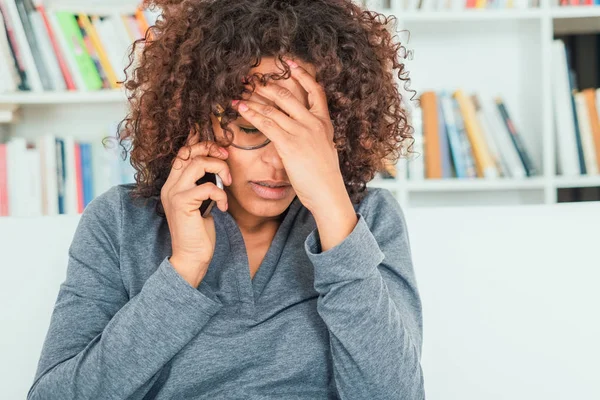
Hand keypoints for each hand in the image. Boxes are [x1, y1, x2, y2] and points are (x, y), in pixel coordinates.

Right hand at [160, 131, 232, 287]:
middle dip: (210, 149)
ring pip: (197, 164)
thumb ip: (204, 185)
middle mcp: (170, 186)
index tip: (220, 148)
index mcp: (173, 184)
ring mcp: (174, 194)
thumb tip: (218, 168)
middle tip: (226, 158)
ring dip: (219, 169)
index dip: (200, 143)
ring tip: (227, 183)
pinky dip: (220, 194)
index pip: (182, 153)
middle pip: (188, 152)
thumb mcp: (202, 203)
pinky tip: (224, 207)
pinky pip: (206, 187)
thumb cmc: (199, 232)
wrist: (191, 257)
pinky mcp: (183, 204)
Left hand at [233, 59, 347, 213]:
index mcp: (324, 123)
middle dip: (267, 86)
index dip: (302, 74)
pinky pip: (266, 124)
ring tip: (239, 94)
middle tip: (251, 80)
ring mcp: (302, 132)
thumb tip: (300, 133)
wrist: (328, 193)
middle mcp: (314, 123)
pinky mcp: (289, 144)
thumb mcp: (324, 150)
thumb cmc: (325, 177)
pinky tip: (240, 109)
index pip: (316, 90)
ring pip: (273, 109)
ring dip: (253, 100)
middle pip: (288, 95)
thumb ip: (313, 136)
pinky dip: (251, 114)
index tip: (289, 63)